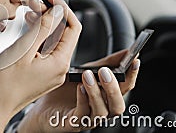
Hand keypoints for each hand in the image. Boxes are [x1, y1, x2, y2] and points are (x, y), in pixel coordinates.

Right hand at [0, 0, 81, 132]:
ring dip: (43, 23)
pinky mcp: (42, 72)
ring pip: (53, 39)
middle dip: (50, 13)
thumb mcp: (23, 49)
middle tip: (33, 1)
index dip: (62, 7)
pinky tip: (27, 26)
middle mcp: (59, 67)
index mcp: (59, 62)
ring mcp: (51, 71)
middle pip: (63, 32)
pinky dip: (38, 35)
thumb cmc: (3, 83)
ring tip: (28, 11)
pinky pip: (45, 49)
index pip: (73, 27)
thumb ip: (42, 28)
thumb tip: (57, 10)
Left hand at [17, 50, 140, 131]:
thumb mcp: (85, 72)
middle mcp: (101, 110)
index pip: (125, 88)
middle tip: (105, 71)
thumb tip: (126, 51)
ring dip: (96, 93)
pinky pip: (82, 115)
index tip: (134, 60)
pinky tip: (79, 88)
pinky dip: (83, 101)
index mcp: (106, 97)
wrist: (41, 105)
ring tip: (87, 76)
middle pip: (118, 104)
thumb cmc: (64, 90)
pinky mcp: (73, 124)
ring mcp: (88, 119)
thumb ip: (104, 64)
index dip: (132, 75)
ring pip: (102, 112)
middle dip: (114, 87)